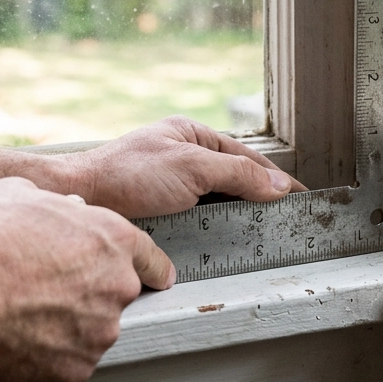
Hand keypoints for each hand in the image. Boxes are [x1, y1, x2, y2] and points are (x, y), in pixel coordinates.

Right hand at [0, 177, 173, 381]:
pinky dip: (41, 360)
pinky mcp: (73, 373)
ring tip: (15, 317)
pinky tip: (9, 343)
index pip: (149, 258)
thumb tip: (62, 206)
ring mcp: (97, 335)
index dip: (149, 267)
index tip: (155, 278)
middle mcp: (114, 289)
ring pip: (87, 334)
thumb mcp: (16, 193)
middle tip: (40, 293)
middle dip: (85, 297)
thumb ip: (53, 202)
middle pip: (112, 298)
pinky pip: (62, 367)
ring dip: (62, 330)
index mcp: (111, 241)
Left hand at [61, 116, 307, 218]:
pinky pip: (199, 221)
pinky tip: (227, 246)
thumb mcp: (191, 168)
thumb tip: (278, 185)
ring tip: (264, 237)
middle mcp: (183, 158)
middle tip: (288, 224)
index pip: (247, 158)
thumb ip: (237, 175)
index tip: (303, 198)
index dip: (277, 179)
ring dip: (239, 219)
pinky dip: (217, 232)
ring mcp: (171, 186)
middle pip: (235, 181)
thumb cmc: (126, 175)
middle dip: (261, 200)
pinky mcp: (159, 212)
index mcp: (192, 136)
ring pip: (218, 203)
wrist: (79, 199)